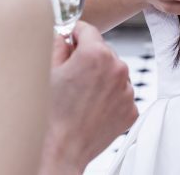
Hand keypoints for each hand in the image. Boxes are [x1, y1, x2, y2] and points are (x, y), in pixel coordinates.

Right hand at [38, 22, 137, 174]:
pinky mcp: (131, 109)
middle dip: (88, 57)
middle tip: (71, 75)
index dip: (74, 33)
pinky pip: (120, 93)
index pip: (87, 30)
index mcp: (96, 54)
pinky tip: (91, 106)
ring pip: (114, 72)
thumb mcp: (48, 70)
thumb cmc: (51, 114)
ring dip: (101, 77)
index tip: (70, 39)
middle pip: (103, 50)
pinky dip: (109, 96)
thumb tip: (63, 35)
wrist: (62, 148)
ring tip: (81, 95)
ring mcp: (126, 90)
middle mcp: (117, 68)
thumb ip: (58, 44)